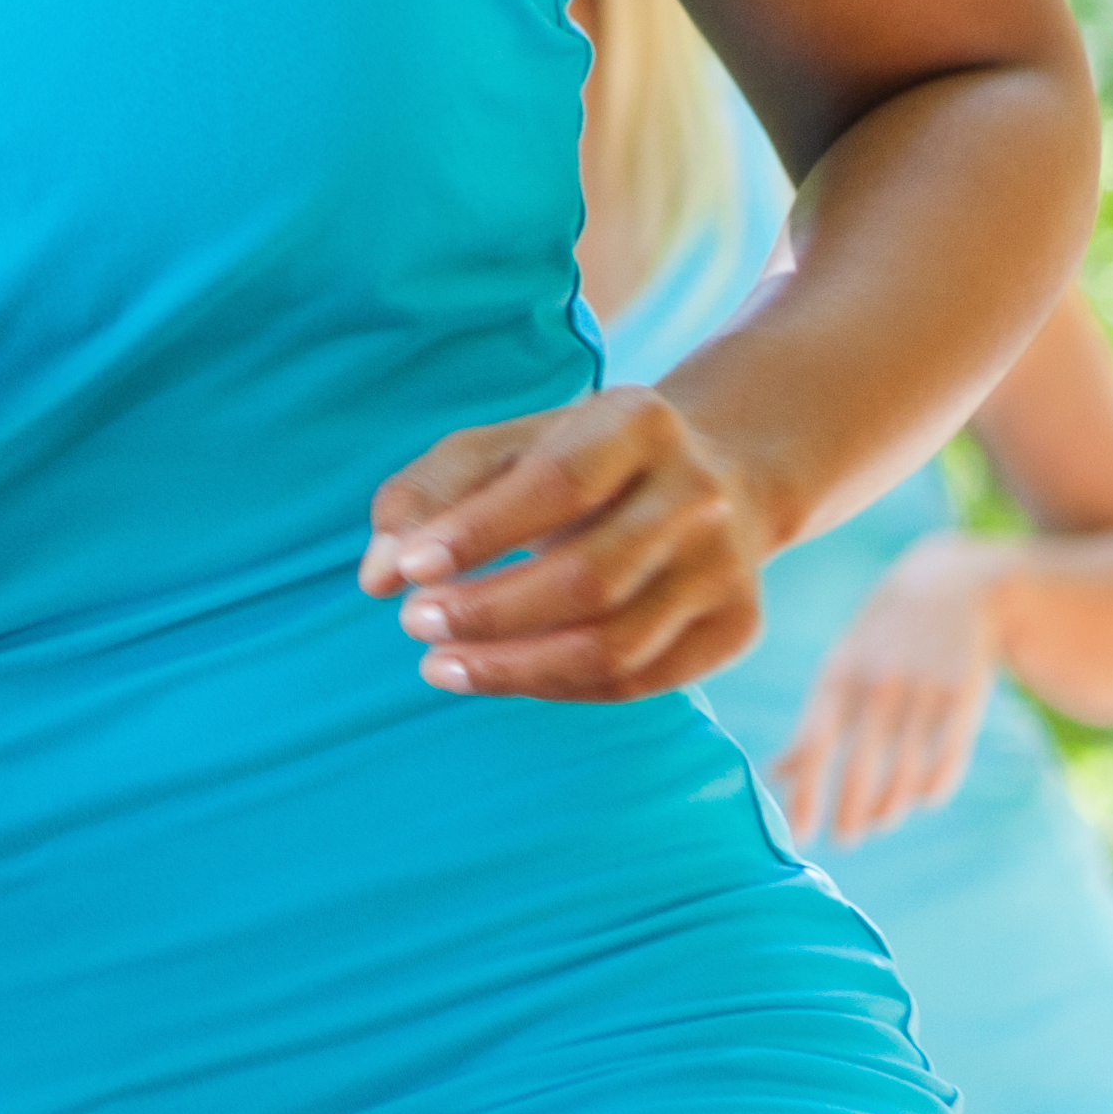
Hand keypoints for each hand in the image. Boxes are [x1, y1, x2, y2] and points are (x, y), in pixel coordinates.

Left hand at [358, 384, 786, 700]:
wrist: (719, 476)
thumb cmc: (578, 462)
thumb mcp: (503, 448)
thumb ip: (428, 495)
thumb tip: (376, 576)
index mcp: (640, 425)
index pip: (557, 485)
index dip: (478, 533)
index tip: (409, 570)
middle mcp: (698, 496)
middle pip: (588, 578)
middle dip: (487, 613)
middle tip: (414, 623)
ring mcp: (727, 568)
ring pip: (614, 646)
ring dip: (513, 668)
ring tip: (439, 664)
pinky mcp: (737, 628)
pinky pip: (637, 681)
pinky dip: (554, 688)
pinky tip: (499, 675)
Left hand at [769, 534, 1002, 846]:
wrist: (952, 583)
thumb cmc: (882, 639)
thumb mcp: (840, 669)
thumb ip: (812, 725)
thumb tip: (775, 775)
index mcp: (837, 679)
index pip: (815, 746)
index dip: (808, 794)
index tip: (801, 836)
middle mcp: (876, 686)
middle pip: (860, 763)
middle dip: (851, 810)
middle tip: (845, 840)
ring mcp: (922, 689)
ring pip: (905, 764)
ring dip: (892, 802)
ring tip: (880, 822)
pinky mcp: (965, 693)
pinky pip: (950, 749)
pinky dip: (938, 780)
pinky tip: (925, 801)